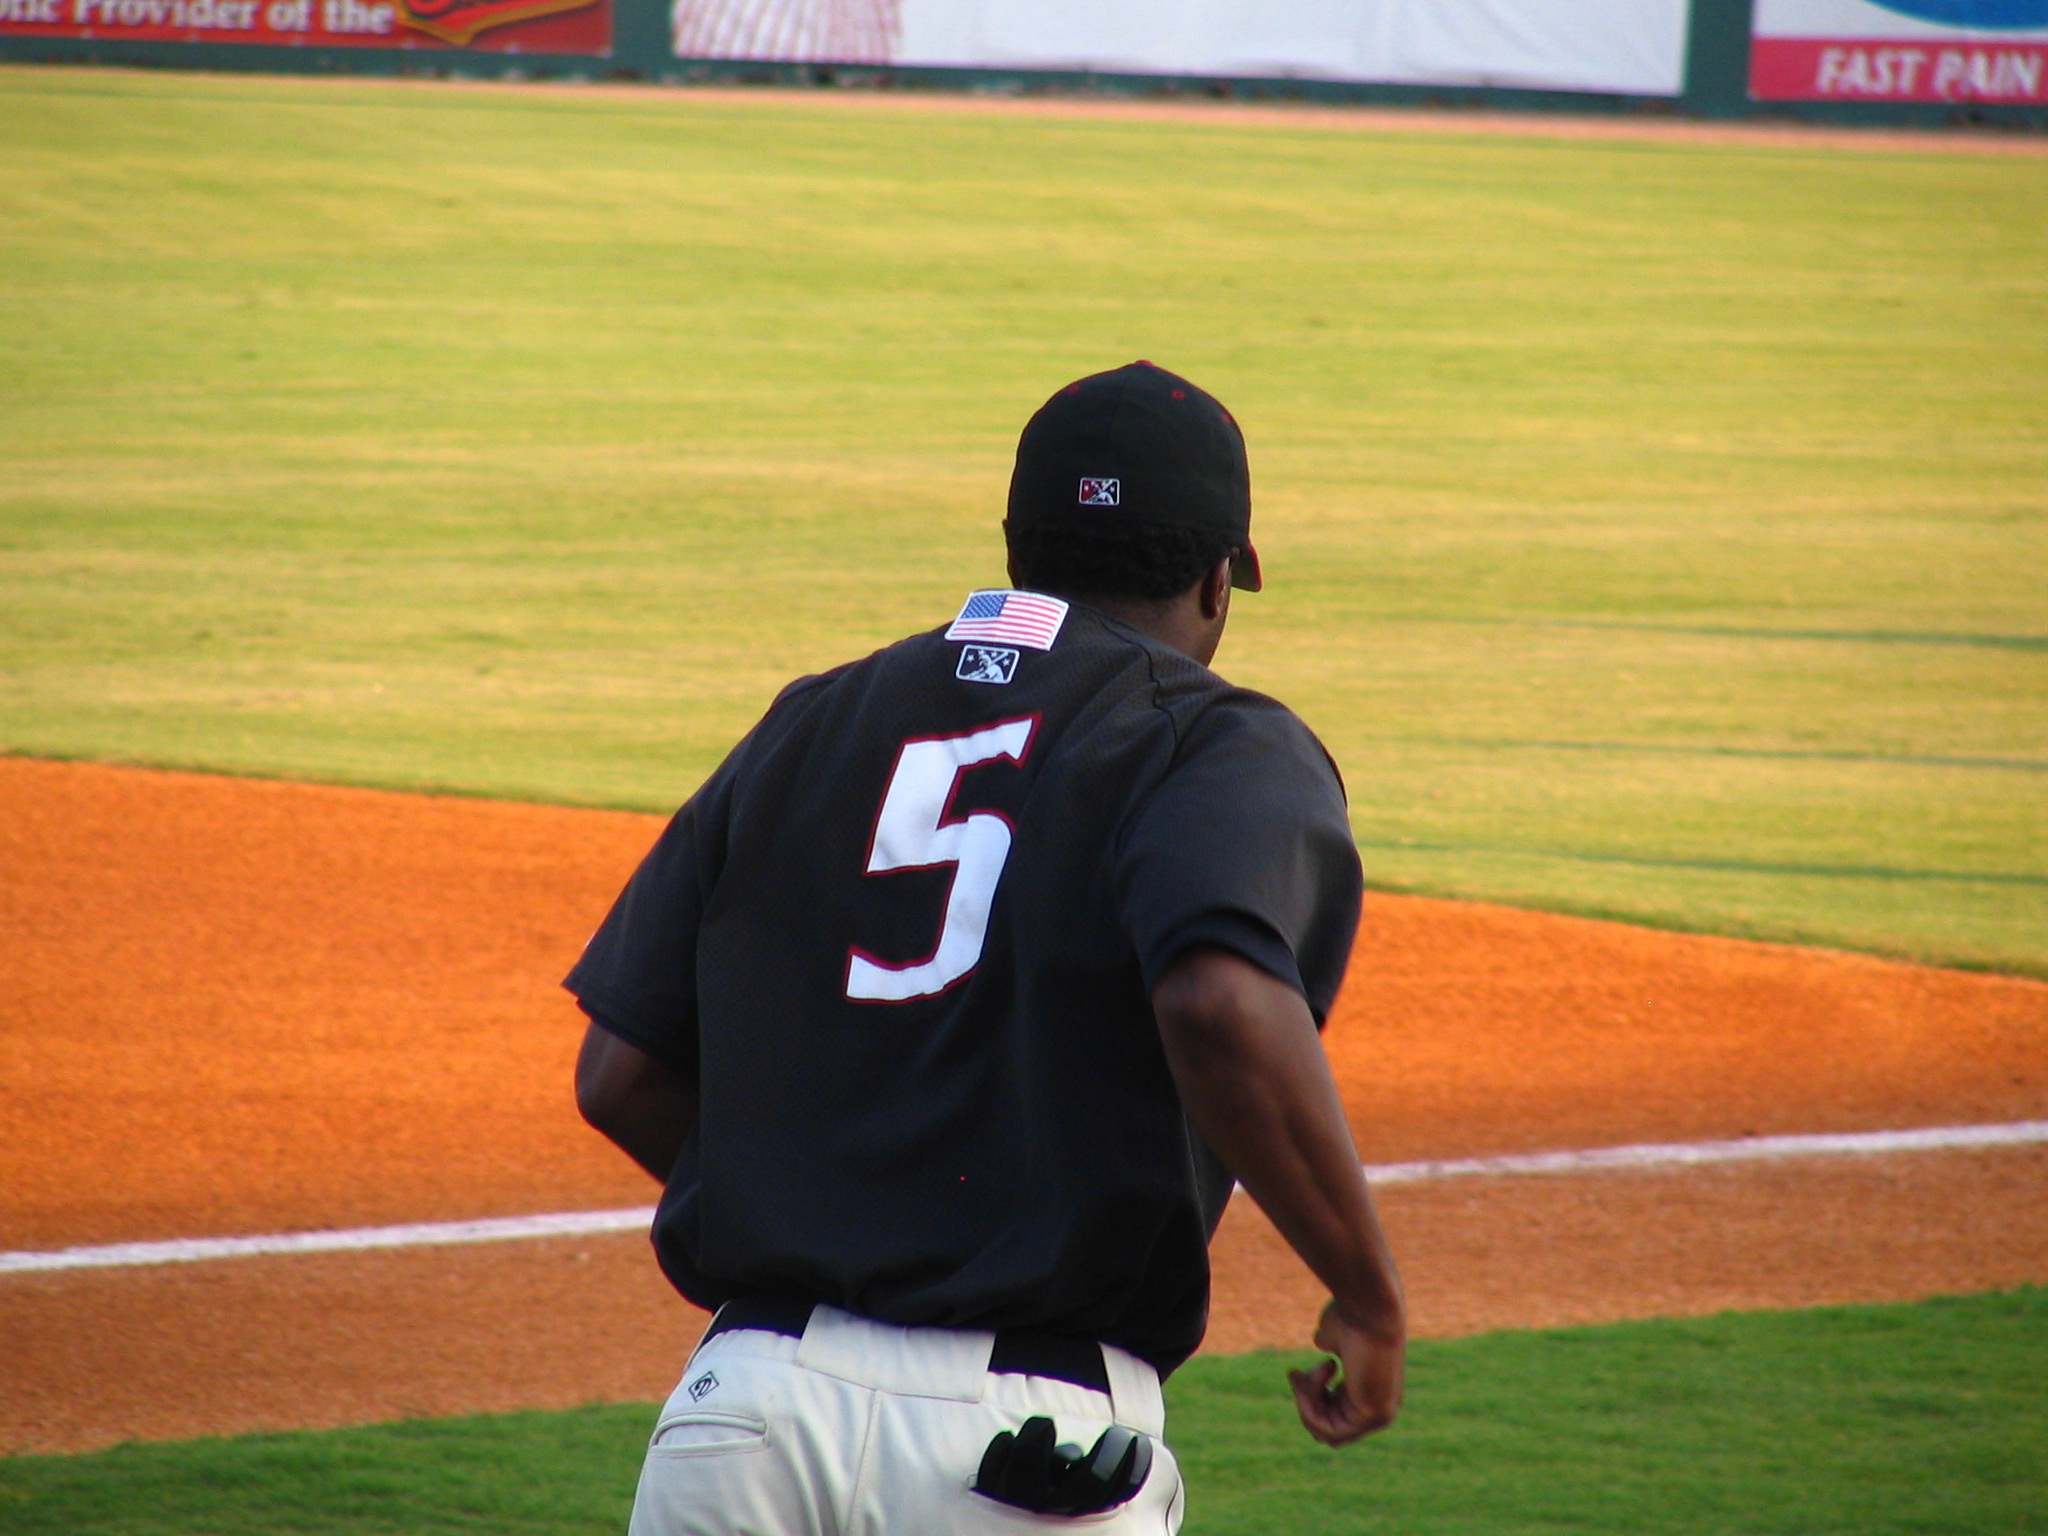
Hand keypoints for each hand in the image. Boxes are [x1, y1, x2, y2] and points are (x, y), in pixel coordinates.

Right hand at [1288, 1298, 1404, 1445]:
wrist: (1371, 1306)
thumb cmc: (1353, 1315)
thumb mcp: (1332, 1336)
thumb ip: (1327, 1348)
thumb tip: (1322, 1347)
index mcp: (1370, 1390)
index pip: (1332, 1414)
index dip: (1308, 1397)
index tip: (1296, 1371)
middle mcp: (1378, 1406)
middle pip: (1326, 1425)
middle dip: (1305, 1400)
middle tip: (1296, 1373)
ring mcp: (1379, 1414)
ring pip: (1325, 1431)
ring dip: (1307, 1401)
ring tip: (1316, 1368)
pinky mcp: (1375, 1415)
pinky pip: (1331, 1432)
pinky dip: (1313, 1409)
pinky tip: (1321, 1376)